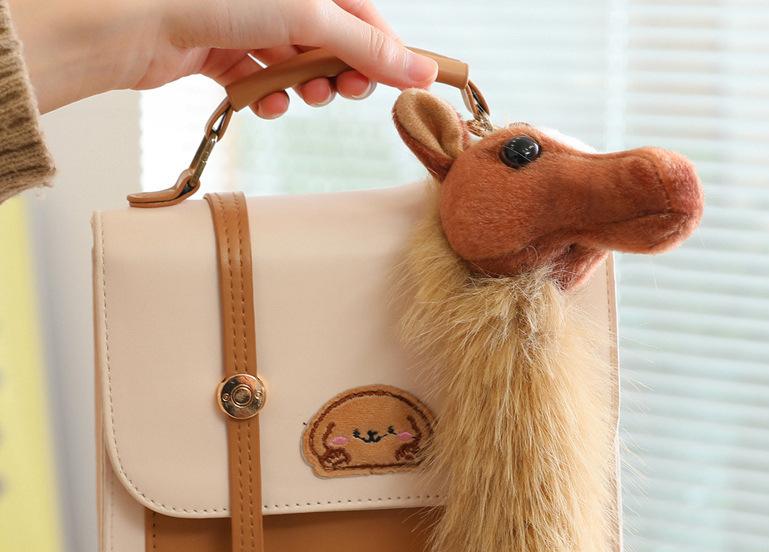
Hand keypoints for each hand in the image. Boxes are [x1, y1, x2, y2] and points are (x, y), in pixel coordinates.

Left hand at [9, 0, 437, 115]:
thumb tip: (418, 70)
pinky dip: (269, 97)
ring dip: (307, 87)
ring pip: (294, 64)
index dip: (384, 49)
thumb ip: (364, 45)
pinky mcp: (219, 52)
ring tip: (306, 97)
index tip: (408, 83)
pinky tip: (267, 103)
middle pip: (328, 38)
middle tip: (348, 93)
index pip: (359, 11)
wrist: (128, 21)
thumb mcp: (306, 16)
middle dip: (342, 70)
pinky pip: (259, 80)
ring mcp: (244, 21)